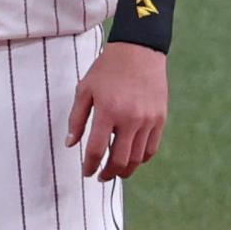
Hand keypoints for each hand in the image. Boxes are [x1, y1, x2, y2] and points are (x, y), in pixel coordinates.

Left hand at [68, 41, 167, 180]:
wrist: (139, 52)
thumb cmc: (106, 70)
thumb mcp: (84, 90)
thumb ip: (76, 119)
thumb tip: (70, 144)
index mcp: (107, 111)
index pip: (96, 149)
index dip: (89, 165)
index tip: (85, 172)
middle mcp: (130, 119)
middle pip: (119, 159)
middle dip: (108, 173)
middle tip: (100, 177)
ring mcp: (148, 120)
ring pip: (137, 157)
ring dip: (125, 170)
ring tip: (115, 172)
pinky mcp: (160, 119)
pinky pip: (151, 148)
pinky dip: (141, 158)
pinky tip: (131, 160)